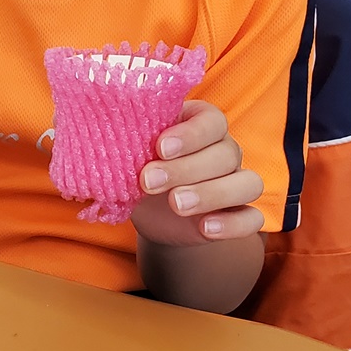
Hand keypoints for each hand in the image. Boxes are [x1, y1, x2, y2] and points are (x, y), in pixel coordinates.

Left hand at [131, 101, 264, 246]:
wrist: (151, 210)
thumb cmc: (139, 168)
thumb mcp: (129, 153)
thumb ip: (124, 142)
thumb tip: (98, 136)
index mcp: (200, 124)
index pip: (212, 121)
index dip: (190, 134)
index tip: (160, 147)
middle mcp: (224, 150)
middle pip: (226, 153)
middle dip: (187, 168)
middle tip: (149, 181)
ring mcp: (236, 182)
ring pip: (247, 183)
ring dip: (212, 194)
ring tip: (176, 204)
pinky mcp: (237, 214)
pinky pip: (252, 219)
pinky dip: (232, 224)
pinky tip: (204, 229)